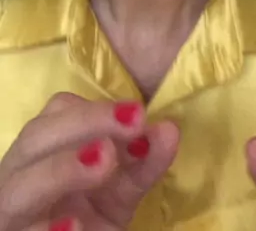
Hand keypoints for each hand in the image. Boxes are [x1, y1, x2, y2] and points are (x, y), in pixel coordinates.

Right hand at [0, 92, 178, 230]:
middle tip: (133, 123)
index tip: (138, 113)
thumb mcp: (124, 186)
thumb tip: (169, 129)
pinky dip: (46, 230)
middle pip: (36, 138)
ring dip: (60, 170)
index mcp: (46, 148)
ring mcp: (14, 212)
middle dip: (84, 124)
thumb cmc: (93, 213)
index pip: (58, 111)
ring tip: (104, 162)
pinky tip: (74, 225)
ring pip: (18, 187)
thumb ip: (144, 160)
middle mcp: (21, 174)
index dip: (96, 109)